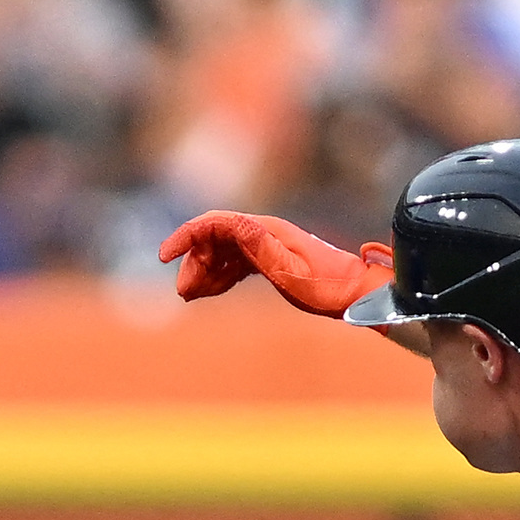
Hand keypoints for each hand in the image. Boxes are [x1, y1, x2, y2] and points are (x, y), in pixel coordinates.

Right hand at [157, 211, 394, 316]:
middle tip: (184, 292)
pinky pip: (233, 264)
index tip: (164, 256)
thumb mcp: (291, 271)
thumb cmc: (326, 286)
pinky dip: (216, 277)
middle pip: (213, 239)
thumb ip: (260, 247)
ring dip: (201, 272)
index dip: (185, 236)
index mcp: (265, 231)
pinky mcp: (268, 261)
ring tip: (190, 296)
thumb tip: (232, 224)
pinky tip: (206, 292)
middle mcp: (263, 233)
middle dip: (192, 262)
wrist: (355, 295)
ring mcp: (265, 246)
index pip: (214, 223)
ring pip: (220, 252)